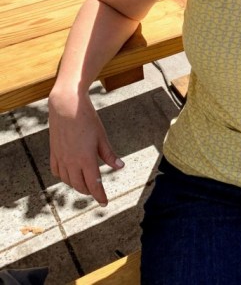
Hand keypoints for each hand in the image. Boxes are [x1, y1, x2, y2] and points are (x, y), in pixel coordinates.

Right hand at [48, 89, 123, 205]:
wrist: (66, 105)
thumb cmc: (86, 118)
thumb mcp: (101, 136)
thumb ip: (109, 154)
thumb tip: (120, 167)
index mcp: (86, 159)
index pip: (94, 185)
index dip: (100, 196)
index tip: (104, 203)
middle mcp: (72, 162)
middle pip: (80, 185)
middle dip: (89, 191)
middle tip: (97, 192)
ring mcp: (61, 157)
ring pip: (67, 180)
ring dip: (76, 185)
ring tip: (84, 184)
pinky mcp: (53, 151)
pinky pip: (56, 171)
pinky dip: (63, 176)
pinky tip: (68, 174)